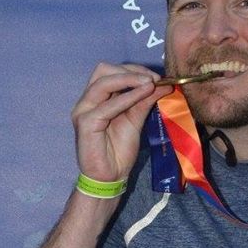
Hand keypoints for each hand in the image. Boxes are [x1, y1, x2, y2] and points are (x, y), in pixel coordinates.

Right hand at [71, 62, 172, 181]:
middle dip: (130, 71)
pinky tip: (143, 94)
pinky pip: (107, 105)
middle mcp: (86, 101)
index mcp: (96, 98)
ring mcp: (83, 110)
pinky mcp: (86, 123)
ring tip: (151, 83)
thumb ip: (144, 101)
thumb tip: (163, 84)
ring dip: (130, 80)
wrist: (109, 177)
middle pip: (103, 70)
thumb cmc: (119, 151)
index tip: (156, 76)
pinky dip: (127, 97)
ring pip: (104, 82)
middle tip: (153, 78)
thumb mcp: (135, 120)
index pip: (110, 71)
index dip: (133, 70)